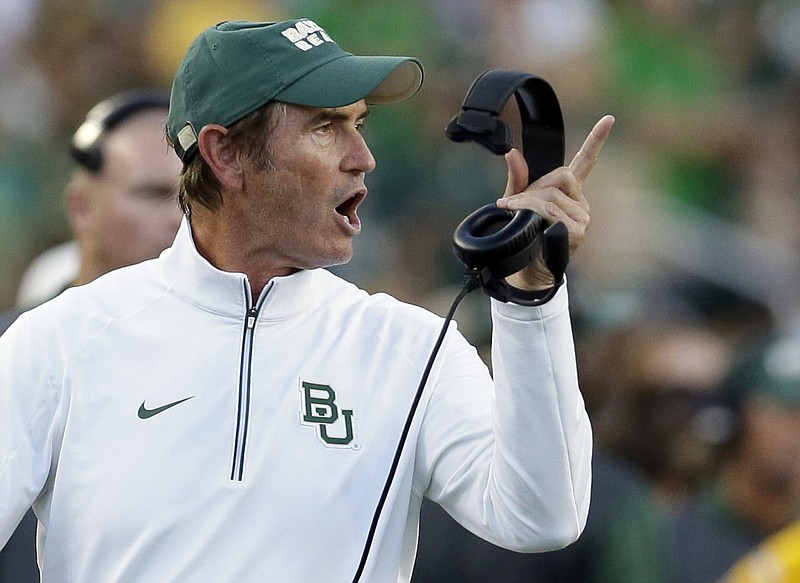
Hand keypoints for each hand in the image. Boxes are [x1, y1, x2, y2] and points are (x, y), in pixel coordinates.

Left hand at [496, 115, 614, 290]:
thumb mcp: (516, 203)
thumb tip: (511, 152)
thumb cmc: (524, 235)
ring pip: (552, 196)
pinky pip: (552, 212)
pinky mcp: (578, 231)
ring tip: (513, 215)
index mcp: (570, 192)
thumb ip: (517, 178)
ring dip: (527, 203)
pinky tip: (528, 224)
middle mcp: (581, 202)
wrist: (525, 268)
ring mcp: (582, 218)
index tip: (609, 119)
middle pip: (560, 176)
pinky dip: (533, 214)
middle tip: (513, 205)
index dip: (596, 140)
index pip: (586, 161)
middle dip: (533, 187)